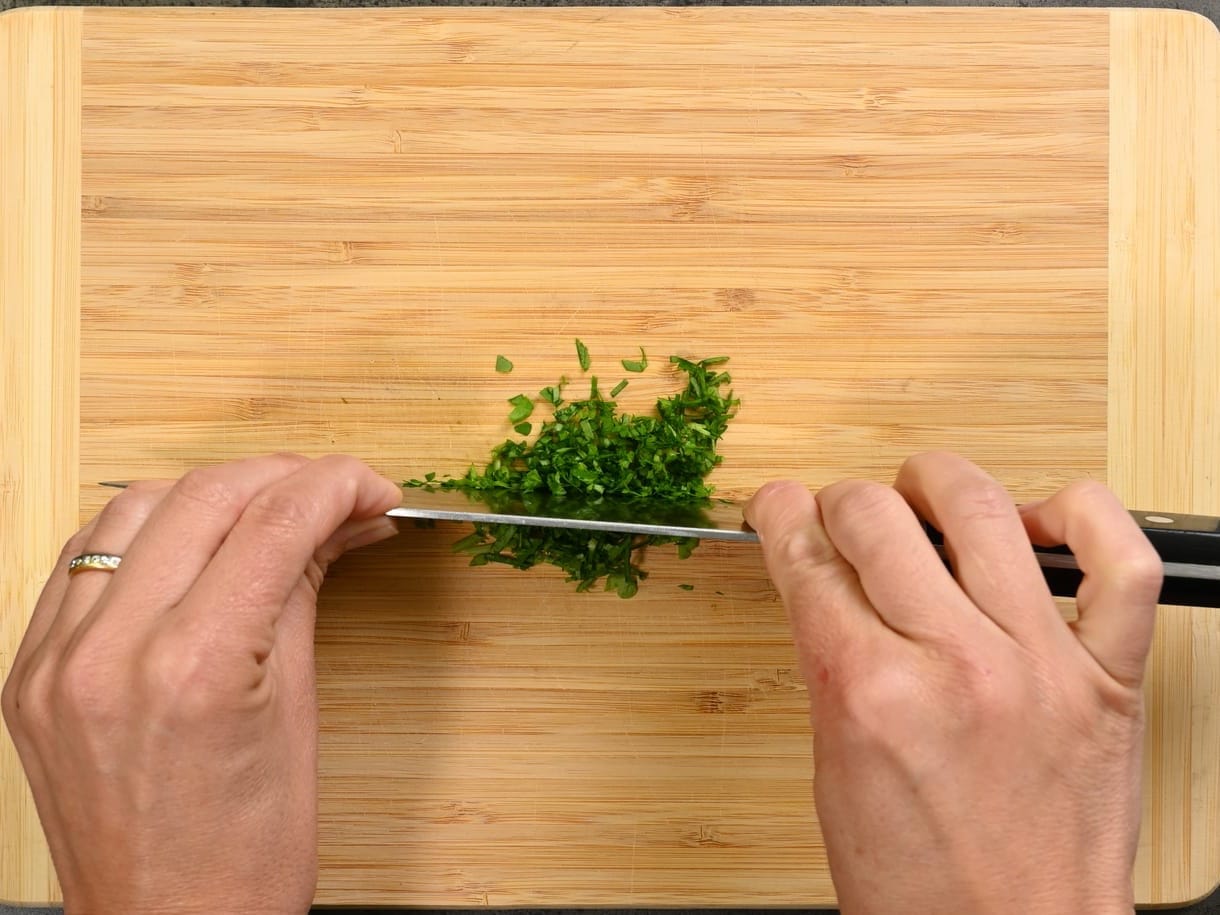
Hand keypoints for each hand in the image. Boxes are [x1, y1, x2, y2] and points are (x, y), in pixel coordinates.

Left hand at [2, 454, 402, 914]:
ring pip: (131, 507)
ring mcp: (55, 662)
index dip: (336, 485)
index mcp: (192, 671)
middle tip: (334, 491)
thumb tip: (333, 526)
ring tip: (267, 508)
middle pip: (203, 497)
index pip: (273, 524)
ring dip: (211, 492)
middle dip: (283, 476)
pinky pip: (82, 558)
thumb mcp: (298, 714)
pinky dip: (145, 531)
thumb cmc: (245, 858)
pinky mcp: (30, 673)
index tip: (370, 486)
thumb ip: (301, 594)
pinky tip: (191, 540)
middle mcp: (108, 655)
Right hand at [746, 452, 1161, 914]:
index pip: (807, 559)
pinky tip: (1041, 523)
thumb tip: (825, 584)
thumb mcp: (835, 769)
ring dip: (936, 483)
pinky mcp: (1109, 679)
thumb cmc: (923, 889)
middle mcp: (956, 665)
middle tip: (841, 516)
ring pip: (982, 508)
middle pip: (877, 518)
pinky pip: (1121, 561)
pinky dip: (1083, 516)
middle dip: (841, 503)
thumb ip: (831, 663)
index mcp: (869, 693)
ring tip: (925, 495)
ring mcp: (1040, 664)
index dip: (781, 516)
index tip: (781, 506)